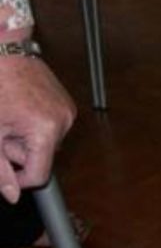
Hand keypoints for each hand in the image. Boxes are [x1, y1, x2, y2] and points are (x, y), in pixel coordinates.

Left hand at [0, 56, 75, 203]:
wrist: (4, 52)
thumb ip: (0, 168)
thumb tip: (12, 195)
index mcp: (46, 130)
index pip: (39, 175)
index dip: (16, 176)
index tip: (1, 161)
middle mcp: (64, 120)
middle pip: (42, 157)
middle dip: (17, 150)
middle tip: (2, 128)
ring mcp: (67, 110)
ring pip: (45, 142)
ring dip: (24, 137)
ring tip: (9, 116)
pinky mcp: (65, 102)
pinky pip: (50, 127)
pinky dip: (33, 124)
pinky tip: (19, 108)